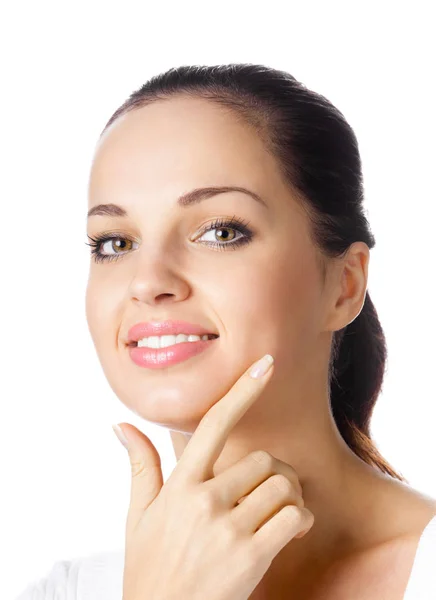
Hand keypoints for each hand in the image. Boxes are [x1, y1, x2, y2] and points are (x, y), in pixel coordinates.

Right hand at [115, 354, 314, 599]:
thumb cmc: (150, 568)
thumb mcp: (139, 517)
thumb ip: (140, 466)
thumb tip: (121, 425)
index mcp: (180, 485)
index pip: (214, 424)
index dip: (242, 390)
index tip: (265, 363)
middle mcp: (204, 500)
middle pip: (264, 459)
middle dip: (272, 473)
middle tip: (266, 491)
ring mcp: (228, 528)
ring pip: (283, 485)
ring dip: (288, 496)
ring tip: (274, 512)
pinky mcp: (251, 556)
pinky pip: (294, 517)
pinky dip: (300, 520)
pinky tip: (288, 530)